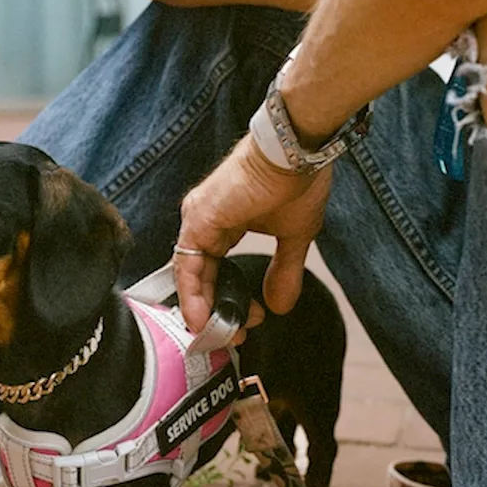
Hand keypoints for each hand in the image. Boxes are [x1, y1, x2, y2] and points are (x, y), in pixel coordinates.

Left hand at [175, 133, 331, 332]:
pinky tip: (202, 318)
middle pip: (199, 277)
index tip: (245, 321)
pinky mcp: (199, 219)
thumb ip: (284, 271)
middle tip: (231, 336)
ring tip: (216, 335)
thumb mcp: (294, 238)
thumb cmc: (298, 180)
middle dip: (214, 312)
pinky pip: (188, 265)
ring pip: (190, 274)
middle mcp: (205, 221)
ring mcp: (199, 219)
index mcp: (224, 223)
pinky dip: (192, 295)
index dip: (225, 300)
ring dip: (202, 310)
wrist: (297, 150)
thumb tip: (279, 306)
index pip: (213, 270)